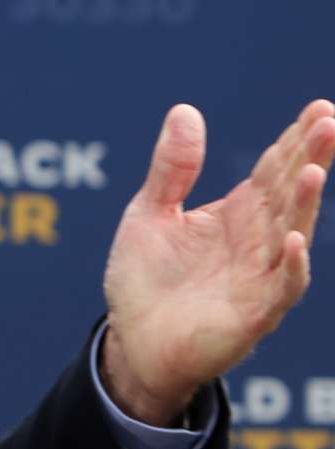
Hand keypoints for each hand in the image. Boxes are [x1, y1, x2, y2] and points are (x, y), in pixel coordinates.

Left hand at [101, 100, 333, 423]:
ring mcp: (260, 276)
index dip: (296, 138)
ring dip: (305, 204)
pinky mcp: (253, 314)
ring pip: (292, 235)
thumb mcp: (150, 213)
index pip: (275, 168)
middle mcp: (259, 240)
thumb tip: (185, 110)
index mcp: (240, 213)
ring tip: (313, 169)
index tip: (320, 107)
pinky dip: (290, 266)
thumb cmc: (146, 278)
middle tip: (330, 120)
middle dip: (311, 157)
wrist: (133, 342)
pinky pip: (280, 289)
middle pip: (290, 192)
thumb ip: (171, 168)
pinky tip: (293, 241)